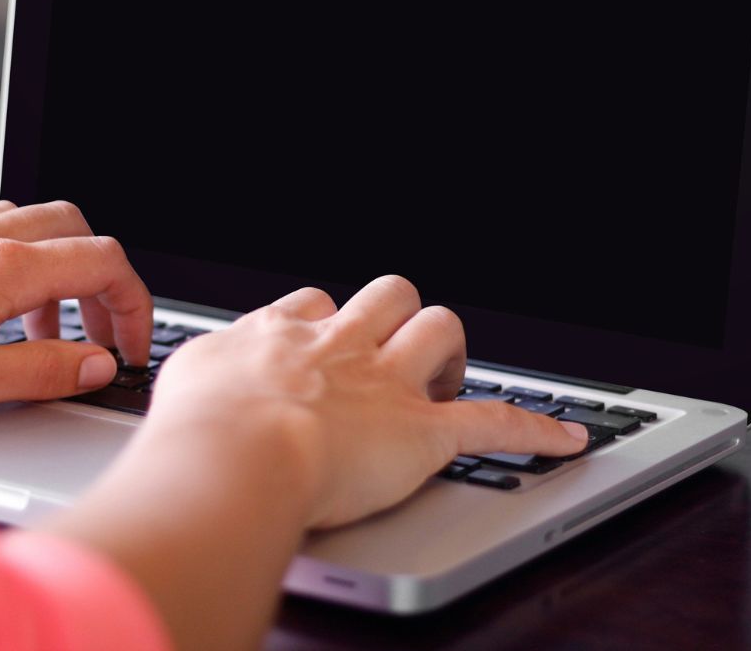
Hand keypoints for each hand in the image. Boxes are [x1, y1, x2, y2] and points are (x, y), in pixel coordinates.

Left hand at [0, 201, 151, 418]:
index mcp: (4, 269)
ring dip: (67, 271)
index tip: (131, 348)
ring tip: (53, 329)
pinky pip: (3, 229)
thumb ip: (42, 371)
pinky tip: (6, 303)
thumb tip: (99, 365)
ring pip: (43, 224)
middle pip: (82, 232)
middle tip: (101, 335)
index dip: (135, 306)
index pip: (104, 264)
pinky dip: (28, 260)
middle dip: (106, 283)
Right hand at [151, 275, 587, 527]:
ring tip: (446, 376)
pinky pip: (495, 422)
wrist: (232, 456)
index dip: (329, 322)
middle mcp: (341, 344)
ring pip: (438, 329)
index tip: (328, 343)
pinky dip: (535, 428)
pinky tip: (566, 436)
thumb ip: (203, 369)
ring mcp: (386, 383)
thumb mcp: (183, 380)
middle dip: (396, 316)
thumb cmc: (196, 427)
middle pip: (387, 295)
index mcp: (286, 333)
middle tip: (392, 350)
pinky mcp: (423, 432)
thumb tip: (202, 377)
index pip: (317, 302)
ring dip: (448, 351)